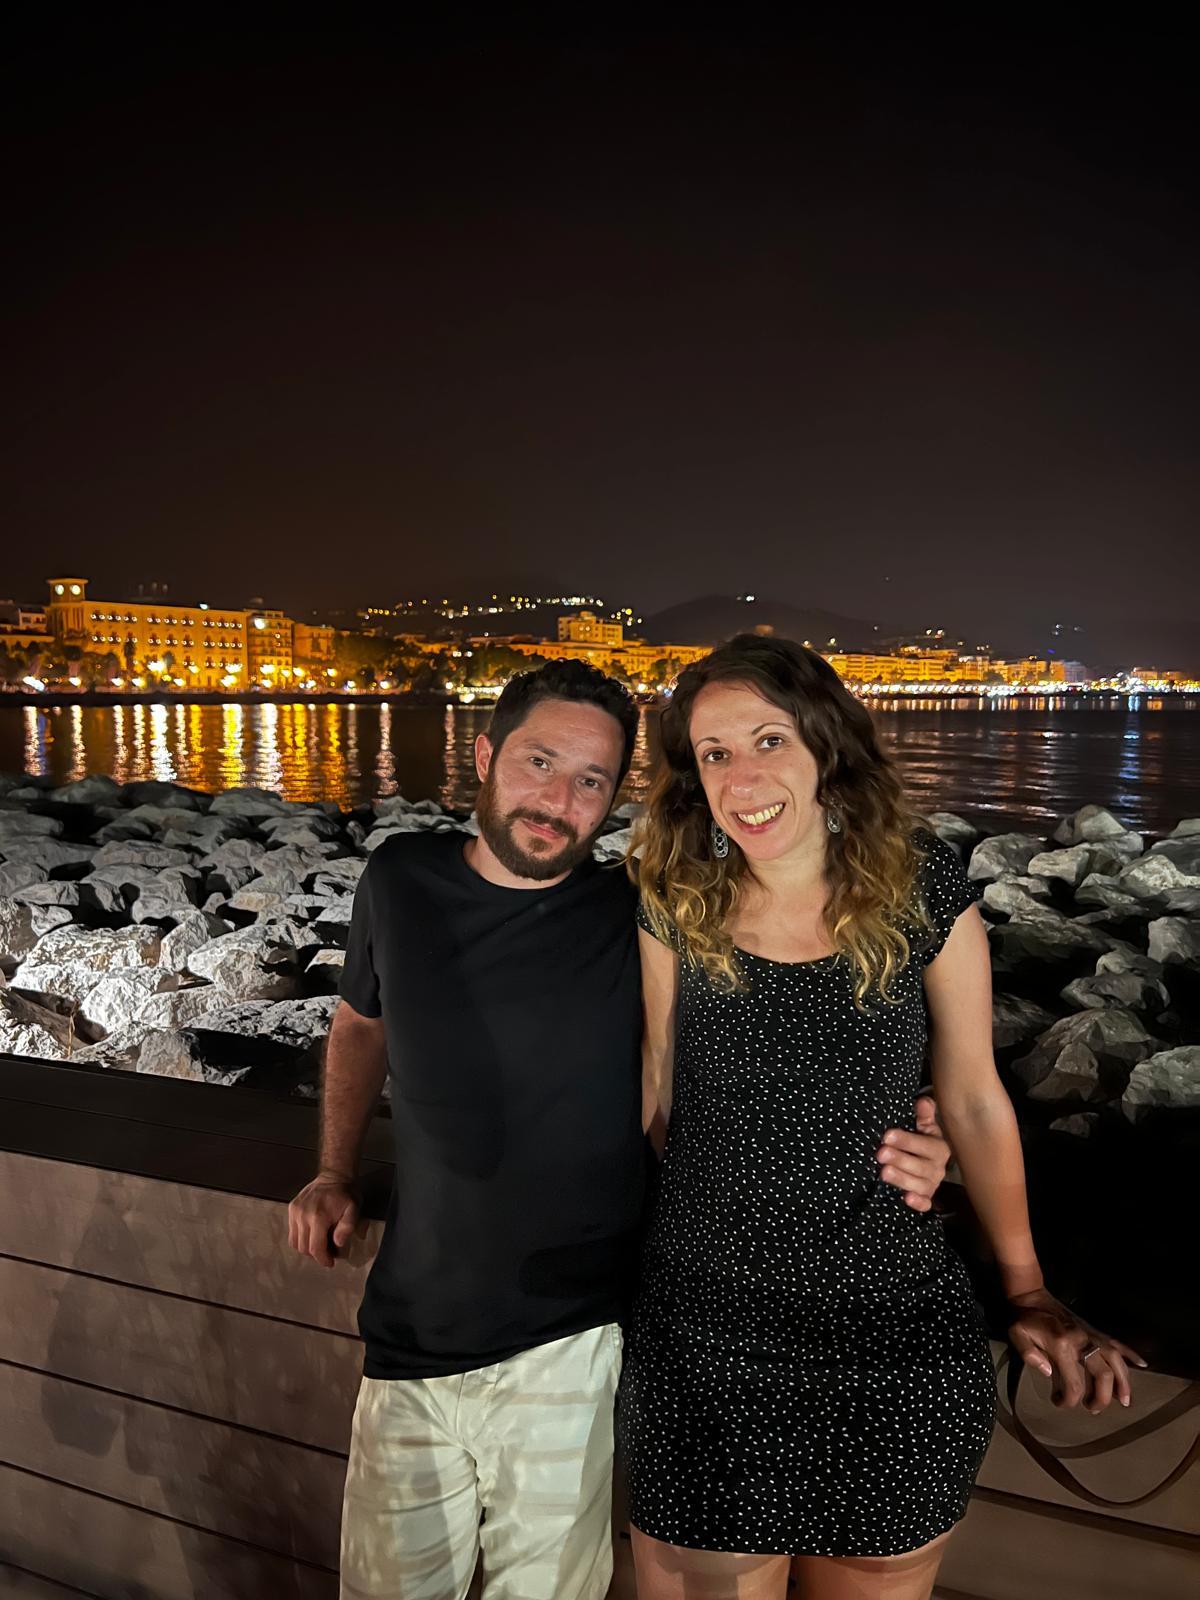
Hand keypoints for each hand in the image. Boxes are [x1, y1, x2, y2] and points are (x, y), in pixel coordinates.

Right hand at [287, 1171, 359, 1268]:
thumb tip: (337, 1243)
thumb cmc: (346, 1195)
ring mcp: (295, 1211)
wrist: (334, 1175)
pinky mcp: (291, 1208)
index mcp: (319, 1216)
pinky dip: (300, 1238)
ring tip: (319, 1244)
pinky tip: (311, 1234)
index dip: (323, 1259)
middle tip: (327, 1252)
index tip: (330, 1262)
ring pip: (295, 1242)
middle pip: (304, 1248)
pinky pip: (292, 1232)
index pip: (315, 1248)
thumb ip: (347, 1227)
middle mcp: (303, 1215)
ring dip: (306, 1248)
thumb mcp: (354, 1210)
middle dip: (316, 1255)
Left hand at [876, 1095, 949, 1211]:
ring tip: (884, 1172)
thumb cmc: (922, 1141)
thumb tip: (922, 1101)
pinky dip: (918, 1203)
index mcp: (938, 1148)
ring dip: (902, 1179)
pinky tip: (907, 1198)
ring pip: (920, 1185)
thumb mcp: (924, 1127)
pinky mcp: (926, 1198)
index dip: (906, 1140)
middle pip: (920, 1166)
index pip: (924, 1145)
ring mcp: (932, 1185)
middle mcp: (938, 1168)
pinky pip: (925, 1204)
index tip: (887, 1136)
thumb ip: (924, 1115)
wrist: (926, 1161)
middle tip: (880, 1153)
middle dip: (899, 1159)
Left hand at [1007, 1286, 1146, 1411]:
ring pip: (1116, 1360)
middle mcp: (1082, 1341)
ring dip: (1123, 1382)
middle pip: (1103, 1374)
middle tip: (1093, 1408)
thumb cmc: (1023, 1320)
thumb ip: (1029, 1354)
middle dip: (1101, 1397)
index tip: (1060, 1403)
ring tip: (1124, 1400)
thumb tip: (1048, 1373)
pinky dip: (1130, 1353)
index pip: (1073, 1382)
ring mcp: (1091, 1334)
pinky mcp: (1094, 1330)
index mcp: (1061, 1346)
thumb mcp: (1017, 1336)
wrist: (1031, 1297)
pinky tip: (1142, 1364)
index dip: (1069, 1400)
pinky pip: (1117, 1342)